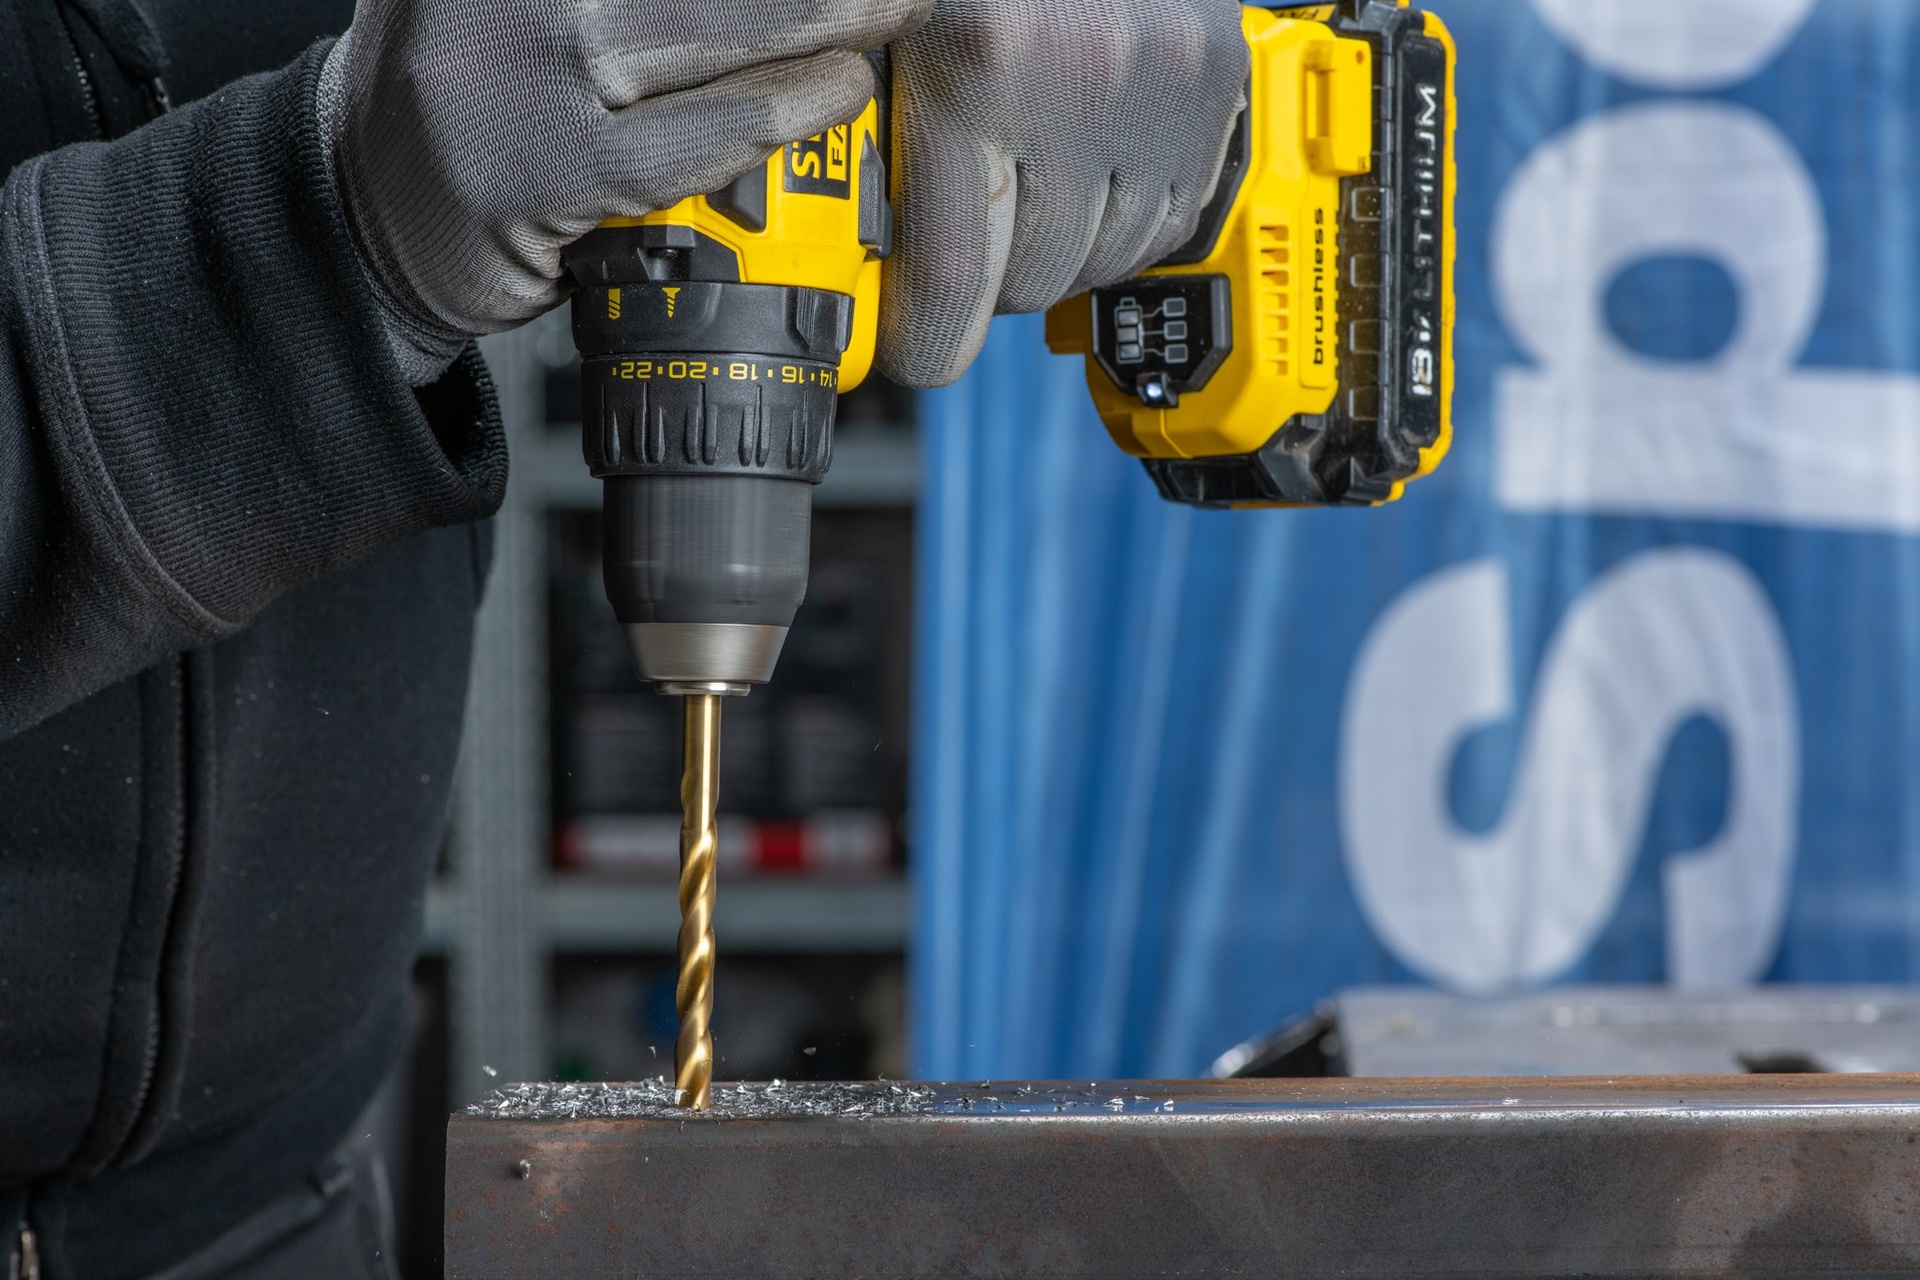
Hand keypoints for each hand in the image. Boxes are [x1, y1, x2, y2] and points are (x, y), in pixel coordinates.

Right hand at [318, 0, 930, 378]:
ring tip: (903, 6)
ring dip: (832, 15)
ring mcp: (520, 69)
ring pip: (714, 27)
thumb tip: (782, 1)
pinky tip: (842, 91)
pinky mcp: (541, 167)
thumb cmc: (470, 94)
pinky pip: (691, 138)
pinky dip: (781, 113)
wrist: (362, 218)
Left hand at [877, 0, 1248, 386]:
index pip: (952, 280)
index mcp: (976, 66)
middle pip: (1027, 284)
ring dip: (1057, 248)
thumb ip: (871, 128)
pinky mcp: (1218, 90)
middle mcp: (1081, 86)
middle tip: (965, 223)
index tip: (911, 352)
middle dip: (985, 277)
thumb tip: (857, 251)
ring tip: (1030, 177)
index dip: (924, 339)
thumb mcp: (886, 27)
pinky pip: (1166, 221)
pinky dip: (1121, 216)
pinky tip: (1089, 161)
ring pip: (1100, 262)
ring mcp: (1164, 90)